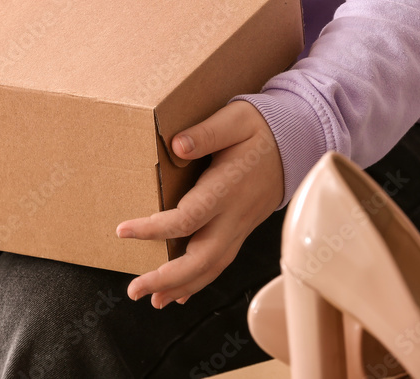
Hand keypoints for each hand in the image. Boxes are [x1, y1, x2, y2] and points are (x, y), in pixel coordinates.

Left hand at [115, 100, 283, 308]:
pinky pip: (220, 262)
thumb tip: (177, 145)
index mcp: (227, 188)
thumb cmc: (261, 128)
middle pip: (202, 258)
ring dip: (181, 286)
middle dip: (167, 278)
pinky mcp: (241, 229)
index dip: (154, 229)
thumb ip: (206, 133)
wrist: (297, 141)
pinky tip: (180, 293)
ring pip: (212, 267)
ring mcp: (240, 226)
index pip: (188, 218)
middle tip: (134, 289)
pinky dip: (199, 281)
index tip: (123, 231)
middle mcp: (235, 215)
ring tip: (153, 299)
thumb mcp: (234, 120)